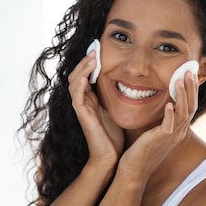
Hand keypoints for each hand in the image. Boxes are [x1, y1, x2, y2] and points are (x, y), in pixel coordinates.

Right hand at [68, 51, 123, 166]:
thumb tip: (130, 79)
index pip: (85, 75)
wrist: (109, 156)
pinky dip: (80, 85)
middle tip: (94, 49)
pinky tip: (86, 77)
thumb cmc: (113, 136)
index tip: (99, 49)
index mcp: (90, 98)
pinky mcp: (82, 116)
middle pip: (77, 75)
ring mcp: (81, 108)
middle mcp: (83, 101)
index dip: (90, 62)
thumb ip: (115, 95)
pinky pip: (76, 97)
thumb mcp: (115, 109)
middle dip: (85, 62)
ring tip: (92, 58)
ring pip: (75, 82)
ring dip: (83, 69)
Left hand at [119, 71, 198, 180]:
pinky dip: (170, 114)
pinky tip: (169, 104)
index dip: (190, 89)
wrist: (134, 171)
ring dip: (182, 95)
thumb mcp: (153, 131)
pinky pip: (168, 126)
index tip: (188, 73)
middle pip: (190, 106)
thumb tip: (159, 104)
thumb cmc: (140, 151)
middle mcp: (177, 132)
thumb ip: (159, 119)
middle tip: (189, 70)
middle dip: (190, 87)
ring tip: (180, 80)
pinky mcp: (159, 141)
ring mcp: (170, 137)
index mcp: (177, 129)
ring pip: (182, 113)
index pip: (189, 106)